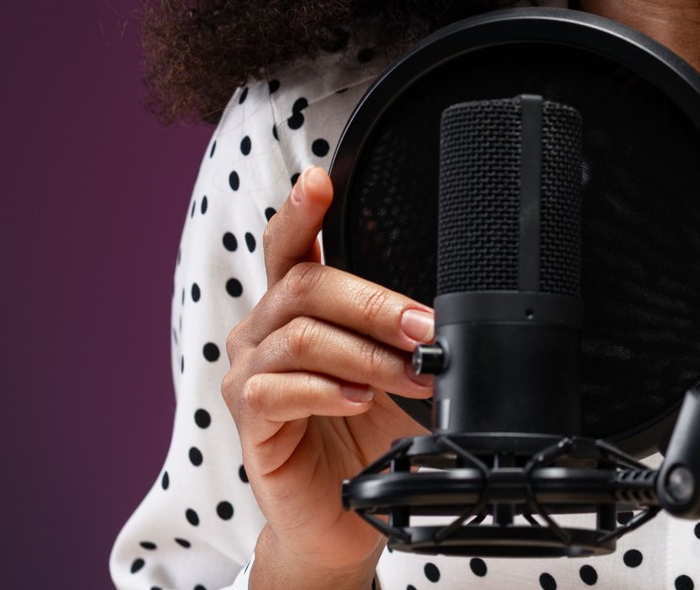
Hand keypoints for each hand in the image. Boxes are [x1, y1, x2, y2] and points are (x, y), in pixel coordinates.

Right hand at [221, 167, 434, 587]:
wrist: (342, 519)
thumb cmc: (364, 439)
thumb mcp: (393, 375)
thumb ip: (405, 340)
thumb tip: (450, 320)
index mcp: (294, 309)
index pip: (289, 246)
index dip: (300, 210)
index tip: (317, 179)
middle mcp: (264, 333)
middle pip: (304, 286)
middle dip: (372, 302)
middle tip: (425, 328)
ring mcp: (249, 376)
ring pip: (299, 336)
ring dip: (365, 353)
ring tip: (409, 374)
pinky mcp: (249, 423)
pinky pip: (276, 391)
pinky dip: (324, 390)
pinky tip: (355, 398)